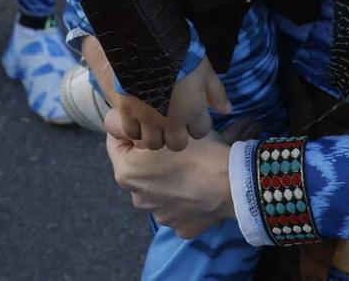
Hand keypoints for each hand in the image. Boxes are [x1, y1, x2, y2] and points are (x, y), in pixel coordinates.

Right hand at [106, 59, 228, 152]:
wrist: (149, 43)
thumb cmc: (183, 55)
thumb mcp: (206, 71)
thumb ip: (217, 93)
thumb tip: (227, 110)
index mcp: (192, 112)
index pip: (200, 132)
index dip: (198, 124)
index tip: (194, 114)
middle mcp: (171, 121)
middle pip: (176, 144)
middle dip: (177, 135)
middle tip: (174, 121)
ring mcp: (147, 119)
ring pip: (153, 143)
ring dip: (156, 135)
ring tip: (155, 123)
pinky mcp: (128, 111)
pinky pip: (131, 132)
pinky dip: (135, 130)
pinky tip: (137, 119)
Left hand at [107, 132, 235, 238]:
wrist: (233, 185)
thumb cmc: (196, 151)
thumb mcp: (161, 125)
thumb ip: (130, 124)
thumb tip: (114, 121)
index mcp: (126, 173)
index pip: (115, 140)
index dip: (132, 127)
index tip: (150, 122)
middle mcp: (137, 198)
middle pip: (138, 166)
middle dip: (150, 153)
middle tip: (175, 142)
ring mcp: (159, 216)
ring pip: (158, 187)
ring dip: (167, 175)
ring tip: (191, 163)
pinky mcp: (181, 227)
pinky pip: (178, 205)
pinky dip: (185, 195)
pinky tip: (199, 184)